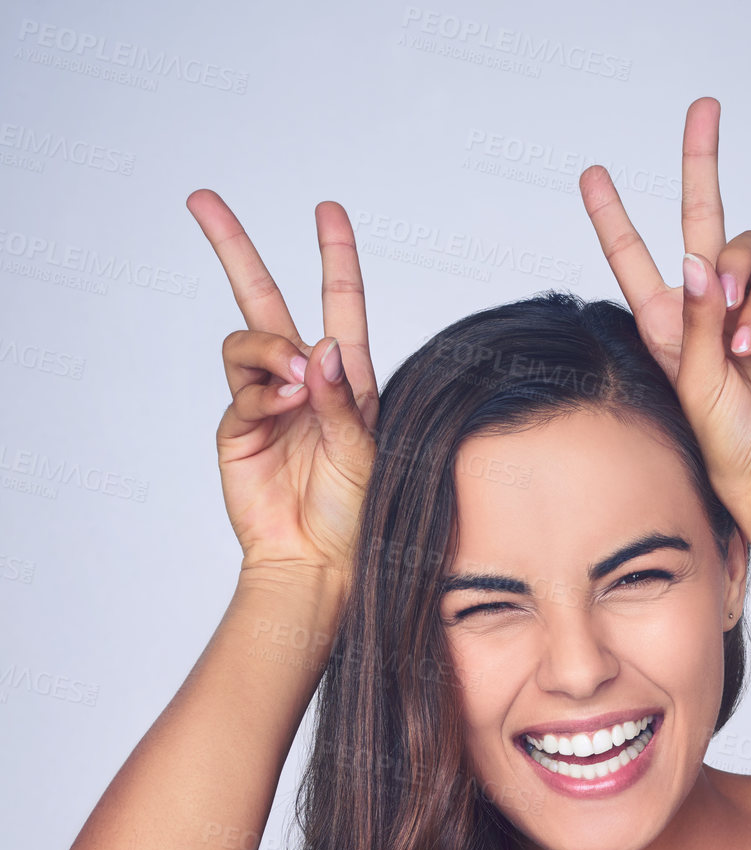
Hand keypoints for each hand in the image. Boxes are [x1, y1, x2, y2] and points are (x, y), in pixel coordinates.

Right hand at [187, 191, 378, 588]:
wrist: (317, 562)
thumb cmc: (355, 514)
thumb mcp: (364, 452)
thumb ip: (341, 399)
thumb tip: (321, 347)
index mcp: (346, 381)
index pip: (339, 303)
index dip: (334, 254)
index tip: (327, 210)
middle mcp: (304, 382)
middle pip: (262, 299)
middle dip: (234, 248)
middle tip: (201, 200)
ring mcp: (266, 402)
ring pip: (249, 341)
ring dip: (270, 349)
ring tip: (296, 385)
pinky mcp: (238, 428)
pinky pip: (243, 389)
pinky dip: (264, 391)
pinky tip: (285, 407)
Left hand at [579, 97, 750, 527]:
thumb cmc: (725, 440)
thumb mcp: (694, 381)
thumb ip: (696, 319)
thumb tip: (700, 257)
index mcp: (666, 322)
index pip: (634, 258)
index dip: (612, 216)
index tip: (591, 174)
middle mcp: (706, 305)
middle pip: (701, 216)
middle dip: (701, 160)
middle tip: (704, 107)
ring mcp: (749, 306)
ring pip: (746, 248)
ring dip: (737, 278)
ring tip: (730, 332)